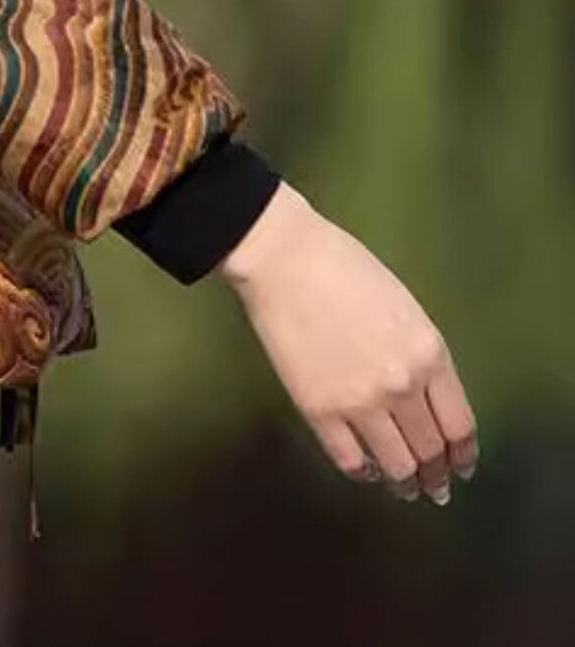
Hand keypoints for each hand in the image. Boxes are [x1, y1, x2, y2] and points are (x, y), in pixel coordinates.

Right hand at [218, 182, 478, 504]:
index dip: (463, 455)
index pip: (460, 426)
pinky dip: (363, 470)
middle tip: (434, 487)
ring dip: (404, 482)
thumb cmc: (345, 268)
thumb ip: (422, 356)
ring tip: (403, 486)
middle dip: (436, 475)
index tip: (461, 468)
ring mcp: (360, 402)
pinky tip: (365, 466)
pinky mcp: (319, 410)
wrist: (283, 258)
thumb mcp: (406, 308)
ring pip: (396, 464)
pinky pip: (350, 459)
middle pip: (430, 451)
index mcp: (430, 355)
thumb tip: (425, 398)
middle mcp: (403, 388)